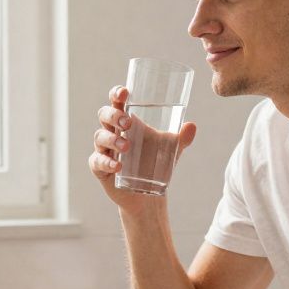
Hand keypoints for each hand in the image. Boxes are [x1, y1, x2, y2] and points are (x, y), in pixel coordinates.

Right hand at [89, 86, 195, 211]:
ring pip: (100, 137)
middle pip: (104, 115)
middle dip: (113, 116)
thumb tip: (191, 126)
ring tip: (127, 147)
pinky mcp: (100, 168)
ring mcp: (104, 149)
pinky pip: (97, 161)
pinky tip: (118, 166)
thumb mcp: (171, 150)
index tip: (124, 93)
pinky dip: (106, 162)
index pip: (117, 102)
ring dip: (112, 139)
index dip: (116, 94)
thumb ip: (181, 139)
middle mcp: (112, 132)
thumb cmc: (155, 164)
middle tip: (128, 124)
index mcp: (126, 121)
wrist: (146, 195)